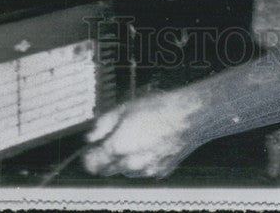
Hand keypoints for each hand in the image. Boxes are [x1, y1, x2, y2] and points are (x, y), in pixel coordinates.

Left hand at [83, 88, 200, 177]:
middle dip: (106, 158)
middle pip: (107, 170)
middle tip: (113, 141)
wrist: (190, 116)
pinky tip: (149, 144)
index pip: (92, 164)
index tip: (91, 149)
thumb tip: (92, 135)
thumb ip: (103, 124)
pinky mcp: (159, 172)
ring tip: (136, 139)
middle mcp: (130, 164)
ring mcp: (145, 170)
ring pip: (125, 172)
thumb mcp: (126, 108)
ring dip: (123, 161)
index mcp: (118, 147)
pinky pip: (142, 171)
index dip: (89, 156)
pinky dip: (141, 162)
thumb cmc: (161, 109)